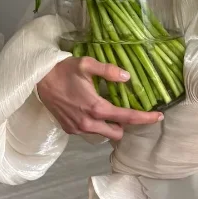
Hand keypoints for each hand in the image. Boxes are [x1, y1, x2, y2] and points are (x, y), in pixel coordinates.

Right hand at [36, 56, 162, 140]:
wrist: (38, 80)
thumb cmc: (63, 70)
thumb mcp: (87, 64)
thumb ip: (109, 71)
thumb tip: (128, 77)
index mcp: (96, 108)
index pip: (127, 118)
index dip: (145, 118)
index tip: (159, 116)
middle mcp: (88, 123)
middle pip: (117, 133)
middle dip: (126, 125)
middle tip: (130, 111)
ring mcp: (77, 129)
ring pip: (103, 134)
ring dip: (111, 126)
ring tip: (112, 110)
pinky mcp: (69, 130)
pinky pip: (90, 132)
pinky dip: (97, 125)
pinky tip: (94, 112)